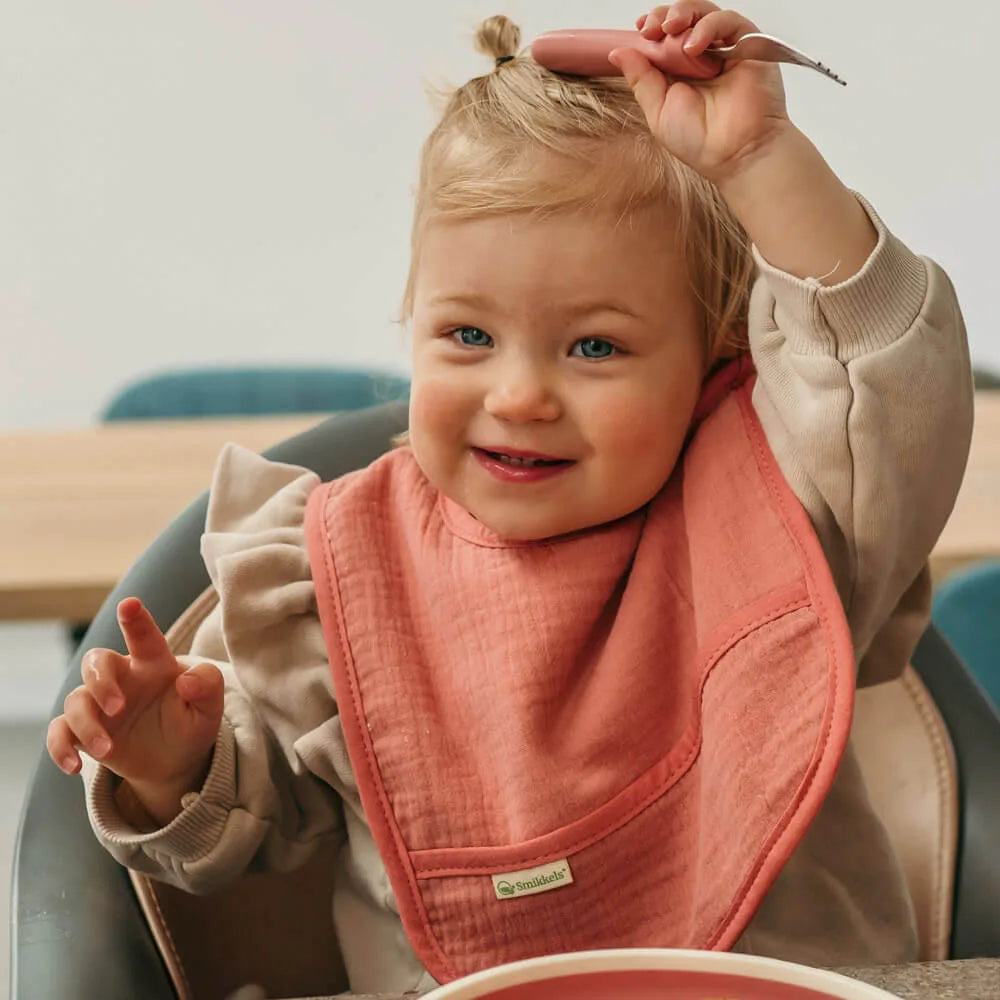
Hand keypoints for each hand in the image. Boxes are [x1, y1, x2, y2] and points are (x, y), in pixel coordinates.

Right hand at [47, 597, 223, 821]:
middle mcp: (123, 678)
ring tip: (107, 751)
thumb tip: (185, 680)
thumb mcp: (209, 709)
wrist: (174, 763)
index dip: (136, 619)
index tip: (130, 604)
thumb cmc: (191, 724)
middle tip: (118, 708)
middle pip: (96, 661)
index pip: (144, 637)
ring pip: (75, 700)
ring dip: (86, 725)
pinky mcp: (82, 731)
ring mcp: (98, 704)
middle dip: (101, 682)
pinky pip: (58, 732)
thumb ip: (208, 687)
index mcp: (154, 664)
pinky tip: (74, 766)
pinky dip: (60, 747)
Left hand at [610, 2, 791, 185]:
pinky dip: (708, 26)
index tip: (641, 29)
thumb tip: (618, 53)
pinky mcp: (749, 45)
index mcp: (680, 70)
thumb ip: (640, 80)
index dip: (652, 25)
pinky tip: (693, 46)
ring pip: (704, 13)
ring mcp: (725, 49)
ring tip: (669, 31)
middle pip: (684, 18)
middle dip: (664, 16)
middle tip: (651, 29)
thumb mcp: (658, 111)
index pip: (664, 35)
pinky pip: (728, 21)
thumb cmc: (701, 142)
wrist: (734, 154)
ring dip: (683, 14)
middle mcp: (703, 57)